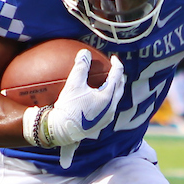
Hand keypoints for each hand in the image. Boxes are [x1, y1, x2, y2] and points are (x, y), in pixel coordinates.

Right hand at [43, 52, 126, 168]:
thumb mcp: (73, 84)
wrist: (63, 131)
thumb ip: (80, 67)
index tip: (113, 58)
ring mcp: (108, 116)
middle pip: (120, 87)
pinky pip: (109, 107)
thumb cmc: (68, 107)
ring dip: (113, 88)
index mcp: (108, 96)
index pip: (117, 75)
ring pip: (116, 98)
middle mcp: (112, 107)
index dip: (116, 64)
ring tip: (107, 82)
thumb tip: (84, 52)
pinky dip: (107, 98)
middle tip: (113, 69)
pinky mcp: (102, 123)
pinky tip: (98, 98)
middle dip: (118, 76)